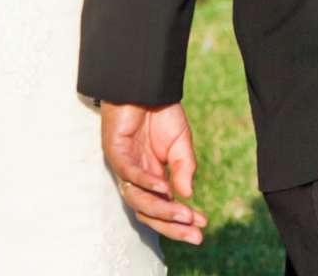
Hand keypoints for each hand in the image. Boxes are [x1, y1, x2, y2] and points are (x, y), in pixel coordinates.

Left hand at [98, 101, 206, 243]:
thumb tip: (188, 195)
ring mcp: (124, 165)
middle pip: (148, 212)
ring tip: (182, 212)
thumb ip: (184, 168)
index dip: (180, 219)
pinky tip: (162, 186)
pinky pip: (128, 173)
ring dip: (160, 208)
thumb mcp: (181, 143)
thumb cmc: (161, 112)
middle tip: (195, 233)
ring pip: (137, 199)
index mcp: (152, 177)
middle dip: (171, 224)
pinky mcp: (114, 150)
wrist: (147, 84)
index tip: (203, 225)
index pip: (162, 206)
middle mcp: (136, 176)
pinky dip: (145, 182)